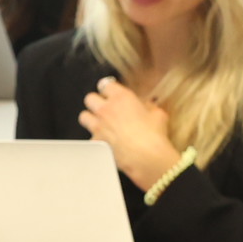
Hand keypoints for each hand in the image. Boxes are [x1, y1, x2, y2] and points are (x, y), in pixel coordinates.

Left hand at [79, 77, 182, 191]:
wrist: (146, 157)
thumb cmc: (154, 135)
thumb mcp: (159, 115)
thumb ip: (149, 107)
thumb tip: (147, 106)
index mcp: (122, 98)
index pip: (106, 84)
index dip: (108, 88)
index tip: (111, 92)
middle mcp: (106, 109)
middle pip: (90, 98)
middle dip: (96, 102)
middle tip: (105, 107)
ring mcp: (98, 125)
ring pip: (84, 116)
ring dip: (91, 118)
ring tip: (101, 123)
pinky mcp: (95, 141)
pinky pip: (90, 137)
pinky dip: (97, 139)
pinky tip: (106, 142)